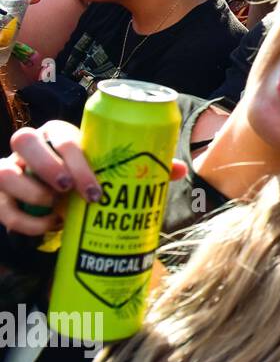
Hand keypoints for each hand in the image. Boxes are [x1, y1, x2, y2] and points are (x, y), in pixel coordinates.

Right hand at [0, 121, 185, 235]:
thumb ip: (139, 170)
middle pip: (23, 138)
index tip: (95, 190)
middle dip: (48, 166)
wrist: (55, 203)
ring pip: (4, 172)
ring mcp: (11, 169)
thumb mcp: (110, 174)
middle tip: (69, 192)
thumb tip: (179, 169)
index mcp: (60, 135)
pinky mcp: (0, 196)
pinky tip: (47, 228)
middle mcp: (31, 148)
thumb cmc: (87, 181)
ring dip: (31, 193)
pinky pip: (1, 207)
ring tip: (58, 214)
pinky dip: (23, 221)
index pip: (62, 132)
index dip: (76, 158)